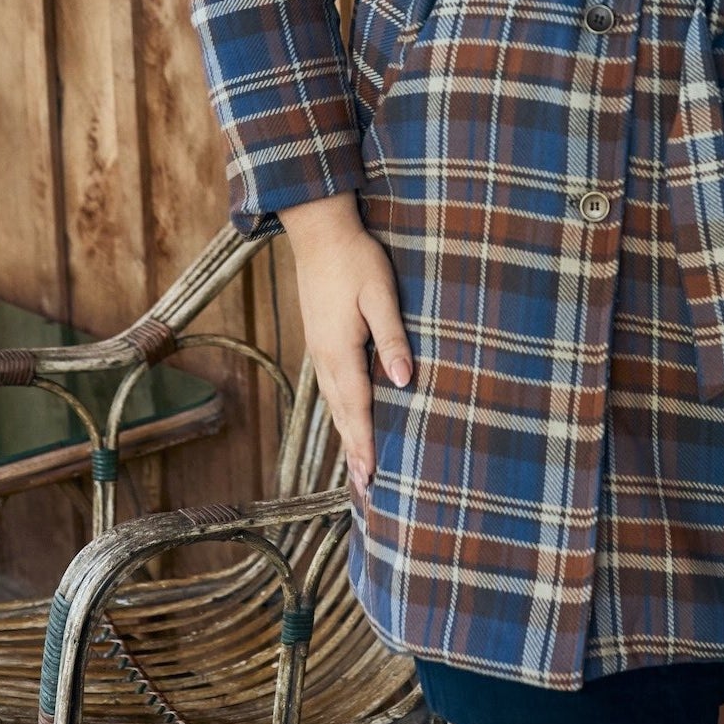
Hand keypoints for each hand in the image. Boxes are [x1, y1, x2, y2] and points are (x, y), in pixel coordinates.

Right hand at [277, 192, 412, 497]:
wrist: (319, 231)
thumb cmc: (355, 260)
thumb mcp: (380, 294)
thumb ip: (392, 337)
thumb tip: (404, 380)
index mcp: (340, 352)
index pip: (357, 409)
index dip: (366, 445)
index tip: (372, 480)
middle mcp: (325, 358)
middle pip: (342, 415)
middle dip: (355, 452)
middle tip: (366, 491)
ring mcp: (319, 350)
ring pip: (334, 404)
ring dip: (346, 436)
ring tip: (358, 468)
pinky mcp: (321, 340)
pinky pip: (331, 388)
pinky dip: (341, 412)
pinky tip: (348, 418)